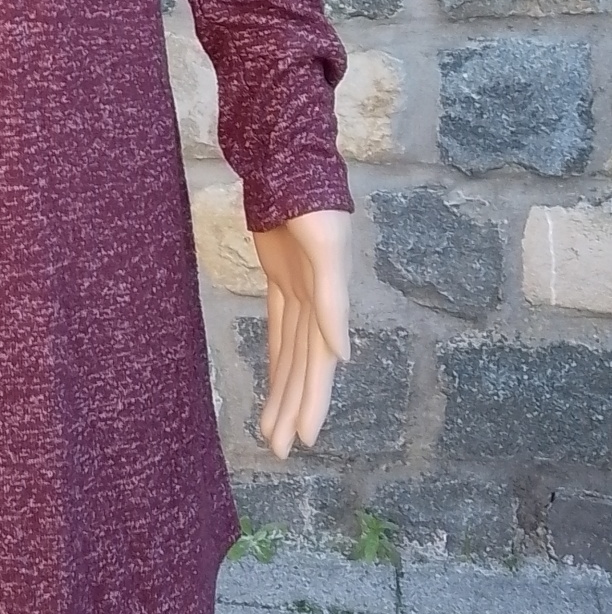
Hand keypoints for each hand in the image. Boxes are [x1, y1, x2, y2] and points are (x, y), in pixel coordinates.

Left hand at [249, 208, 351, 459]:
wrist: (291, 164)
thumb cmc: (313, 204)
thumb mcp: (325, 249)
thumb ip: (333, 302)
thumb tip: (342, 356)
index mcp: (329, 304)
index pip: (318, 364)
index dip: (312, 401)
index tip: (304, 439)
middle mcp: (318, 305)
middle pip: (304, 368)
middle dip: (293, 408)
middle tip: (280, 450)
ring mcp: (299, 293)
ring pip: (290, 354)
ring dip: (283, 391)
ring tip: (271, 430)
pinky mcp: (282, 279)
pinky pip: (278, 329)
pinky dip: (277, 357)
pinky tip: (275, 381)